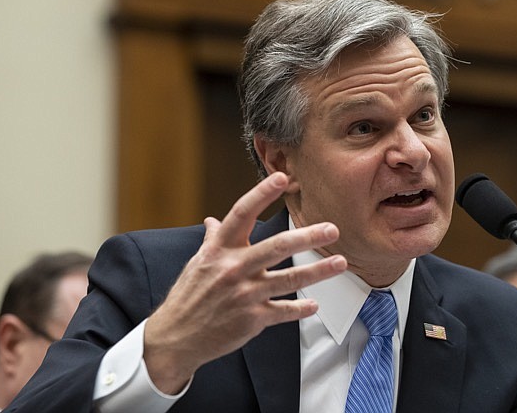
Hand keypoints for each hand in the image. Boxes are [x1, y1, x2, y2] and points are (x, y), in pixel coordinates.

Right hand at [143, 172, 346, 392]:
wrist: (175, 338)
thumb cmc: (189, 296)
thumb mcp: (198, 262)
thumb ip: (212, 240)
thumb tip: (213, 220)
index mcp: (219, 249)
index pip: (242, 213)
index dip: (262, 194)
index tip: (282, 177)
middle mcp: (233, 268)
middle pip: (276, 247)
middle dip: (307, 236)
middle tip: (331, 229)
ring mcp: (244, 294)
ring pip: (289, 280)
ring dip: (318, 272)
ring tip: (341, 263)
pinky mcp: (252, 319)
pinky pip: (284, 311)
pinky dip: (302, 308)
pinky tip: (315, 304)